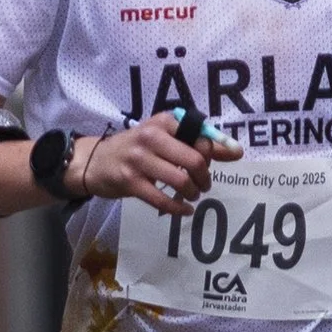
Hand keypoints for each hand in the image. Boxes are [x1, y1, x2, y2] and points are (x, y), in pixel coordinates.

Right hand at [71, 115, 242, 213]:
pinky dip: (178, 208)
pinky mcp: (130, 182)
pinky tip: (184, 209)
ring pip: (181, 181)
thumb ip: (199, 143)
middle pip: (194, 160)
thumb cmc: (136, 148)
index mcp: (164, 122)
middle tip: (204, 184)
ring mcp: (139, 160)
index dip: (214, 153)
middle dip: (205, 177)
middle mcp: (151, 137)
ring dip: (193, 192)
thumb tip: (237, 151)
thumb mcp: (164, 137)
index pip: (201, 136)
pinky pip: (162, 199)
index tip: (213, 163)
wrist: (94, 161)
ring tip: (193, 195)